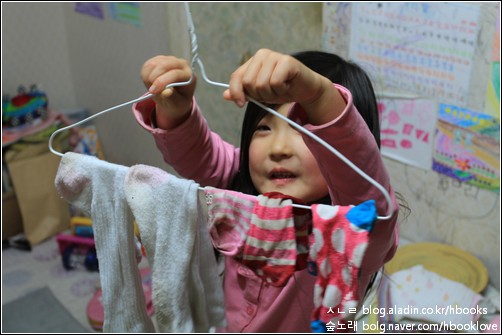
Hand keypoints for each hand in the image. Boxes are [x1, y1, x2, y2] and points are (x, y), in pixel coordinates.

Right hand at [141, 55, 196, 127]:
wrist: (175, 98)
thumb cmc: (178, 101)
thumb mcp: (176, 104)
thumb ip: (172, 98)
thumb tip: (166, 92)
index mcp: (189, 75)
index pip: (175, 74)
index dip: (162, 82)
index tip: (153, 91)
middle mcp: (181, 64)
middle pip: (164, 65)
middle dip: (154, 78)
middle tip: (151, 91)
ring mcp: (169, 60)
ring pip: (154, 64)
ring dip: (148, 77)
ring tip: (153, 89)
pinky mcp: (159, 59)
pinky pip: (147, 65)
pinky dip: (145, 75)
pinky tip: (150, 83)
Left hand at [223, 49, 344, 123]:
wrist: (305, 90)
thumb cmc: (282, 89)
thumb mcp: (259, 94)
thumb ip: (243, 93)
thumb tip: (225, 95)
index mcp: (253, 61)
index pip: (236, 77)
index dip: (236, 92)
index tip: (240, 104)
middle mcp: (262, 54)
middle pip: (249, 83)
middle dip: (259, 95)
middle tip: (271, 92)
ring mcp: (275, 56)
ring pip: (261, 84)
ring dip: (271, 94)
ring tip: (280, 89)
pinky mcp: (287, 61)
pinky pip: (275, 82)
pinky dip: (281, 90)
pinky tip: (287, 85)